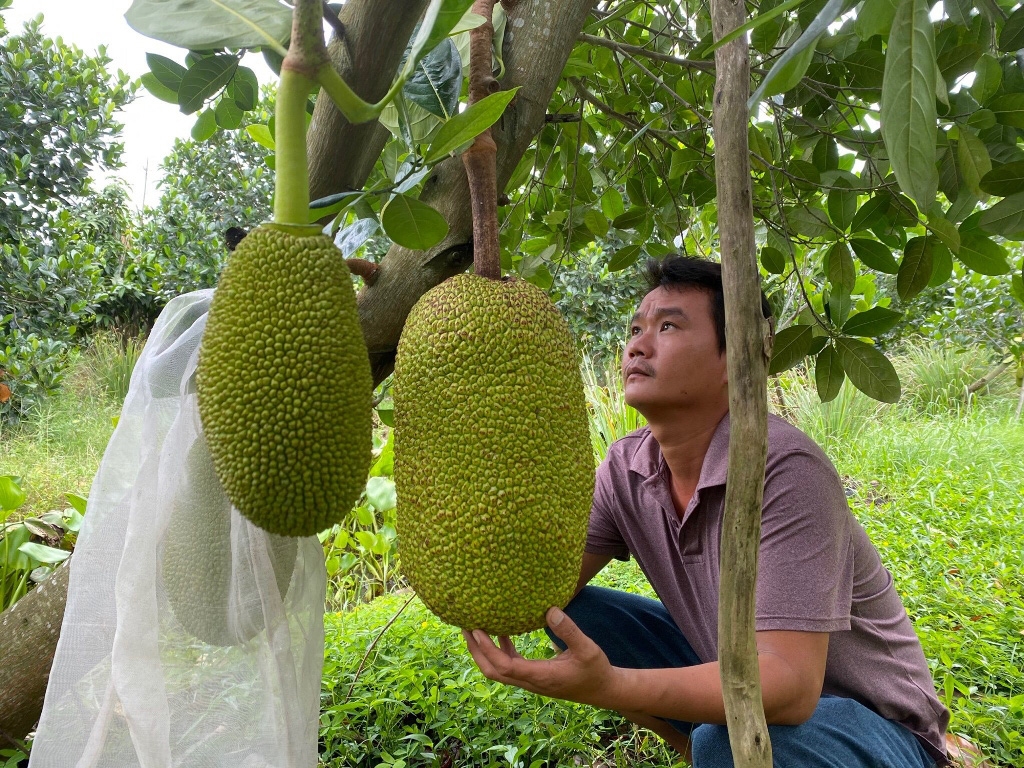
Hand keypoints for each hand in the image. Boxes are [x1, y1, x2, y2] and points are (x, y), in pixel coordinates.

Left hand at [462, 606, 622, 708]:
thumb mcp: (587, 648)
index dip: (488, 649)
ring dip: (484, 651)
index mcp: (540, 676)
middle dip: (476, 651)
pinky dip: (500, 650)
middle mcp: (531, 681)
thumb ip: (569, 630)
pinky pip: (510, 665)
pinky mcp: (534, 677)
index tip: (476, 629)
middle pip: (493, 671)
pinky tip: (502, 633)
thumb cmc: (596, 669)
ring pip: (499, 670)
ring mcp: (531, 681)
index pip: (505, 666)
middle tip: (464, 626)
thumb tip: (549, 610)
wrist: (603, 690)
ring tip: (474, 628)